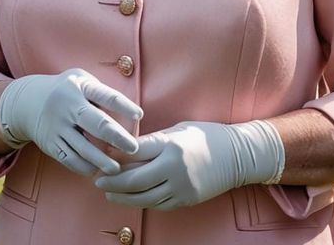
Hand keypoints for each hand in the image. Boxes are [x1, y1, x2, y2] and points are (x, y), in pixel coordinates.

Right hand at [0, 69, 142, 178]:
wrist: (28, 102)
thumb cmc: (67, 89)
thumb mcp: (82, 80)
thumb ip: (101, 93)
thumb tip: (127, 111)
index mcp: (80, 87)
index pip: (107, 96)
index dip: (124, 106)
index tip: (140, 115)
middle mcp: (69, 107)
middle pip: (96, 124)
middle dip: (117, 137)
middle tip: (133, 148)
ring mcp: (58, 127)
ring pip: (82, 147)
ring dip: (101, 159)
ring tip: (116, 168)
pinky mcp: (50, 144)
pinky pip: (68, 159)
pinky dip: (82, 167)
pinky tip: (95, 171)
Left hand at [94, 119, 284, 209]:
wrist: (237, 155)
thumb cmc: (207, 136)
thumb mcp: (181, 129)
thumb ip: (155, 140)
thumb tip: (127, 147)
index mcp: (172, 145)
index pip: (136, 151)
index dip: (116, 155)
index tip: (102, 156)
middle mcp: (174, 168)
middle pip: (134, 180)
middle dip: (112, 181)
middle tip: (97, 180)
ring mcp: (179, 187)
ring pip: (142, 198)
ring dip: (121, 196)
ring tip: (108, 192)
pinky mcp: (184, 200)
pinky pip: (156, 204)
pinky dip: (140, 202)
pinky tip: (130, 198)